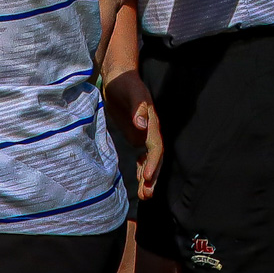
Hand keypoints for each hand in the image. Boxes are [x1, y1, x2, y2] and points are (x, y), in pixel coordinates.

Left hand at [103, 69, 162, 200]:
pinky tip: (139, 182)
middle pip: (154, 158)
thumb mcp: (130, 91)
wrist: (118, 76)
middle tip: (148, 195)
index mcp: (152, 122)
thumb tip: (143, 125)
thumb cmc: (124, 81)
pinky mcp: (135, 135)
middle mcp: (150, 130)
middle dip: (152, 177)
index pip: (155, 148)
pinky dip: (140, 169)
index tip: (146, 178)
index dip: (153, 163)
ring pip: (148, 160)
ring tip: (145, 196)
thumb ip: (138, 107)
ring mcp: (144, 134)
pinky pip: (140, 156)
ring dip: (148, 177)